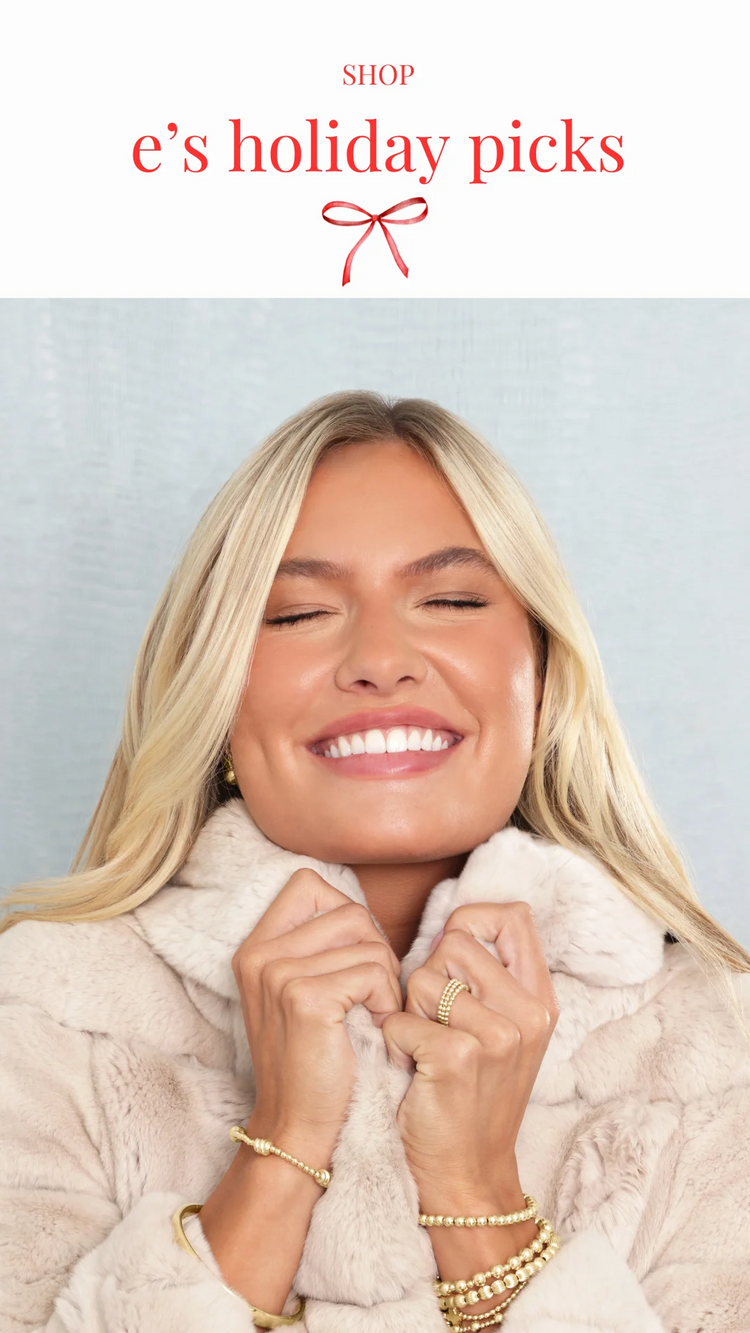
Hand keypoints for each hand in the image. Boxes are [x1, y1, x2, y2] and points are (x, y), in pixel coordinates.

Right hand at [231, 868, 402, 1162]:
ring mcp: (278, 973)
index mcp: (256, 947)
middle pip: (349, 912)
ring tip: (366, 1018)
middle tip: (365, 1001)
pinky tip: (372, 1030)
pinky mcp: (304, 997)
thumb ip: (319, 944)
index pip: (310, 883)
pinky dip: (386, 1003)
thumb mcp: (303, 991)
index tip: (348, 963)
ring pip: (369, 942)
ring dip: (384, 982)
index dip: (345, 916)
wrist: (299, 1129)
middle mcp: (259, 953)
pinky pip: (374, 972)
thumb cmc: (317, 1061)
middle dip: (374, 953)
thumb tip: (361, 909)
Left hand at [382, 901, 557, 1213]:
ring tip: (427, 1050)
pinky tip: (414, 1072)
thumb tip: (450, 926)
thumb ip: (489, 978)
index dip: (470, 920)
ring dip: (411, 1012)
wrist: (466, 1173)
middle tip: (437, 1024)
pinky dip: (394, 1044)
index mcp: (540, 999)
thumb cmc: (471, 1095)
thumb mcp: (502, 1031)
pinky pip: (400, 1019)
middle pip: (455, 941)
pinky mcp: (459, 1057)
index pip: (512, 916)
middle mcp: (527, 1012)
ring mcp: (497, 1035)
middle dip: (431, 976)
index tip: (451, 953)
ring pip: (423, 979)